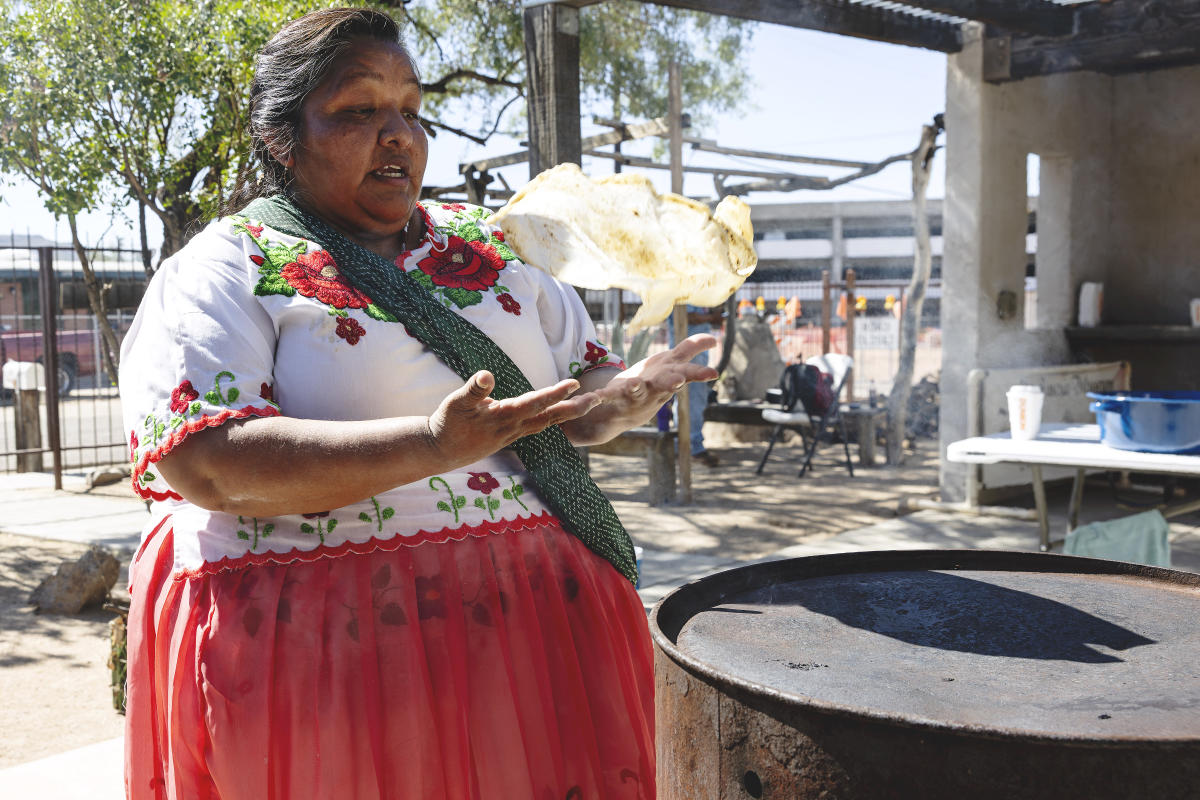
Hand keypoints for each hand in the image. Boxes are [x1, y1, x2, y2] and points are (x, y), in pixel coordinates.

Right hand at [426, 370, 600, 464]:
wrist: (439, 452)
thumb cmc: (446, 424)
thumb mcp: (455, 403)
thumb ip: (473, 390)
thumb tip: (487, 375)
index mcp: (503, 416)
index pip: (534, 403)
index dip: (555, 393)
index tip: (574, 384)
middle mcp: (513, 428)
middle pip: (550, 417)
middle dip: (574, 408)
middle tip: (598, 399)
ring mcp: (513, 435)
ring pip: (547, 424)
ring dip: (568, 414)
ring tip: (588, 404)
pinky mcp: (511, 437)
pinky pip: (538, 428)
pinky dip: (554, 421)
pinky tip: (562, 415)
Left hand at [562, 333, 719, 443]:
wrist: (625, 413)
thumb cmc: (653, 384)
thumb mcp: (673, 365)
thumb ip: (691, 349)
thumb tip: (714, 339)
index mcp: (668, 378)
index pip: (686, 375)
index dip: (699, 374)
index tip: (712, 373)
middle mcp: (654, 389)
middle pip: (664, 385)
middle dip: (670, 382)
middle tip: (677, 381)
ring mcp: (633, 396)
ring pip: (636, 391)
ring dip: (635, 387)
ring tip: (633, 383)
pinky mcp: (611, 398)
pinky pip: (602, 396)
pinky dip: (594, 397)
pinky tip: (587, 394)